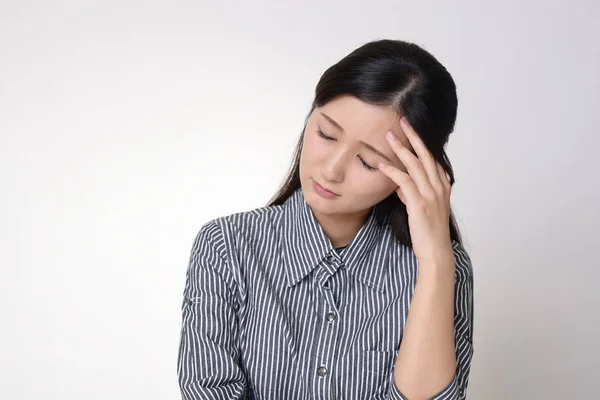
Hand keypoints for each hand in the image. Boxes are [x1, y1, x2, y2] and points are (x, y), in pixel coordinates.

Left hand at [378, 117, 453, 264]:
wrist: (436, 252)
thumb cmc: (428, 232)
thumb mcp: (421, 209)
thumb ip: (412, 195)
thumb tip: (400, 186)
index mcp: (442, 186)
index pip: (433, 158)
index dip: (422, 142)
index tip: (411, 129)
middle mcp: (439, 187)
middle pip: (426, 155)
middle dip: (413, 137)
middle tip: (402, 121)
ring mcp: (431, 195)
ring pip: (416, 165)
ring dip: (401, 149)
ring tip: (388, 136)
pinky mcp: (420, 204)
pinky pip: (405, 182)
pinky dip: (393, 171)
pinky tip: (382, 164)